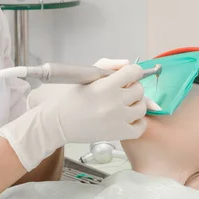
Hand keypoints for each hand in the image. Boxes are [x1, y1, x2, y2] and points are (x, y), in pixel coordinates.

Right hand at [0, 64, 147, 170]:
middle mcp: (114, 102)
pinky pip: (140, 128)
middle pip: (139, 90)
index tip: (128, 75)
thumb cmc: (68, 98)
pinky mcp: (118, 134)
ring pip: (142, 108)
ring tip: (123, 105)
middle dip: (132, 87)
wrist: (56, 123)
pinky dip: (137, 123)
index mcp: (105, 86)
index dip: (132, 72)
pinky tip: (127, 118)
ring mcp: (118, 119)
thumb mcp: (85, 75)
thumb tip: (127, 64)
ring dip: (135, 104)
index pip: (134, 72)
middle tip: (121, 91)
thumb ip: (108, 65)